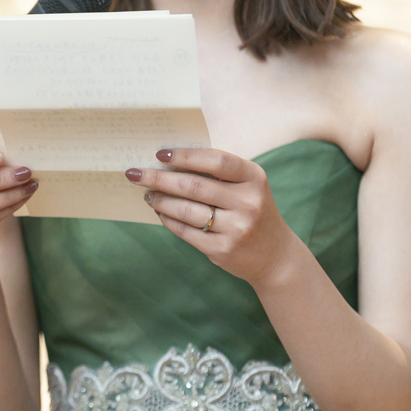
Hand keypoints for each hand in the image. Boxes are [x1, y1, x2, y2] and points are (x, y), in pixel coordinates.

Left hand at [126, 148, 297, 283]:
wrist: (274, 255)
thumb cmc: (252, 211)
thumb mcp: (247, 187)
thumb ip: (218, 174)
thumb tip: (170, 162)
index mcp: (254, 178)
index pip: (216, 161)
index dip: (185, 156)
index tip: (160, 154)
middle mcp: (248, 202)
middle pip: (194, 186)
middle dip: (159, 178)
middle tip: (135, 173)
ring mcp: (236, 228)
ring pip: (186, 210)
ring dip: (160, 200)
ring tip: (147, 193)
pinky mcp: (222, 249)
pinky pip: (185, 231)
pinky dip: (168, 219)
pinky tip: (159, 211)